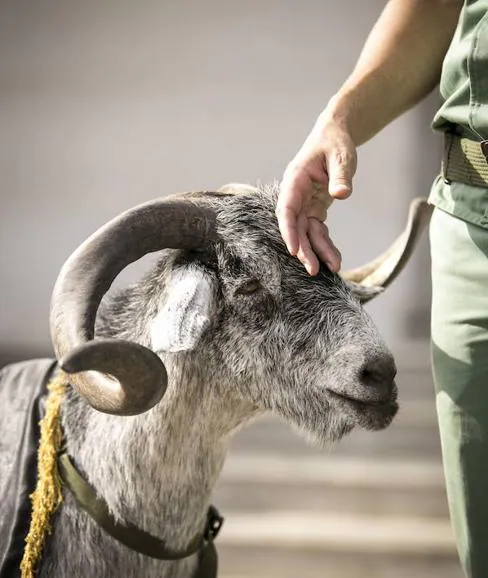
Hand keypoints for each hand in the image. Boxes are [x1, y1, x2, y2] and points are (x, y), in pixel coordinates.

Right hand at [276, 113, 356, 275]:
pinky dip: (324, 244)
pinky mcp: (314, 209)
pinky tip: (334, 259)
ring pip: (306, 232)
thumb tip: (342, 194)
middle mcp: (295, 194)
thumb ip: (340, 175)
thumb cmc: (334, 143)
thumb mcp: (341, 155)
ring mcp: (303, 203)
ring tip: (331, 268)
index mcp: (295, 179)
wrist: (334, 137)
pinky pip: (317, 231)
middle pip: (295, 226)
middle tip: (313, 270)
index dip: (288, 231)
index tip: (293, 250)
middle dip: (303, 249)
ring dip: (316, 251)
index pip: (287, 209)